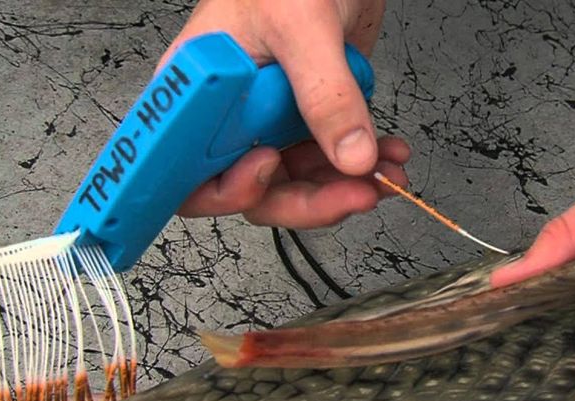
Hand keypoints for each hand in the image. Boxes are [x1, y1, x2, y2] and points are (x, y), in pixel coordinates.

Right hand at [163, 0, 409, 226]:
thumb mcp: (303, 27)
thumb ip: (327, 94)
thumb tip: (351, 155)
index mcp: (200, 93)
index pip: (186, 170)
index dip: (221, 188)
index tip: (265, 174)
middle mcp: (230, 115)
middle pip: (253, 189)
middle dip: (309, 200)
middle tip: (353, 193)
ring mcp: (269, 120)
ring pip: (297, 183)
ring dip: (345, 187)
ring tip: (384, 174)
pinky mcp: (305, 120)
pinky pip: (327, 162)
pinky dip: (361, 164)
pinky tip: (387, 153)